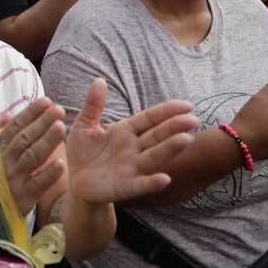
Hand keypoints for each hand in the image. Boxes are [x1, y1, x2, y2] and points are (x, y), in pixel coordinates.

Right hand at [0, 98, 67, 226]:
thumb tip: (8, 113)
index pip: (16, 125)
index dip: (30, 112)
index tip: (46, 101)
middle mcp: (7, 160)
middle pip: (26, 138)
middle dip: (42, 122)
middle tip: (59, 109)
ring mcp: (15, 178)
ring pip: (32, 157)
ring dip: (47, 142)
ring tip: (61, 127)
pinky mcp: (24, 196)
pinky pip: (37, 184)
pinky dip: (48, 174)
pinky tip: (61, 163)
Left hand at [66, 78, 197, 203]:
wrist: (74, 180)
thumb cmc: (83, 151)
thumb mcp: (84, 125)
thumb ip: (93, 105)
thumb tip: (100, 80)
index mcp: (125, 131)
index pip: (150, 119)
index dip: (167, 111)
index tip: (187, 105)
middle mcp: (133, 148)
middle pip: (157, 136)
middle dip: (174, 127)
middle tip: (194, 120)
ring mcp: (131, 168)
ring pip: (154, 157)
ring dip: (170, 149)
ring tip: (186, 139)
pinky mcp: (125, 187)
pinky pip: (141, 184)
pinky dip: (152, 182)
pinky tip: (164, 178)